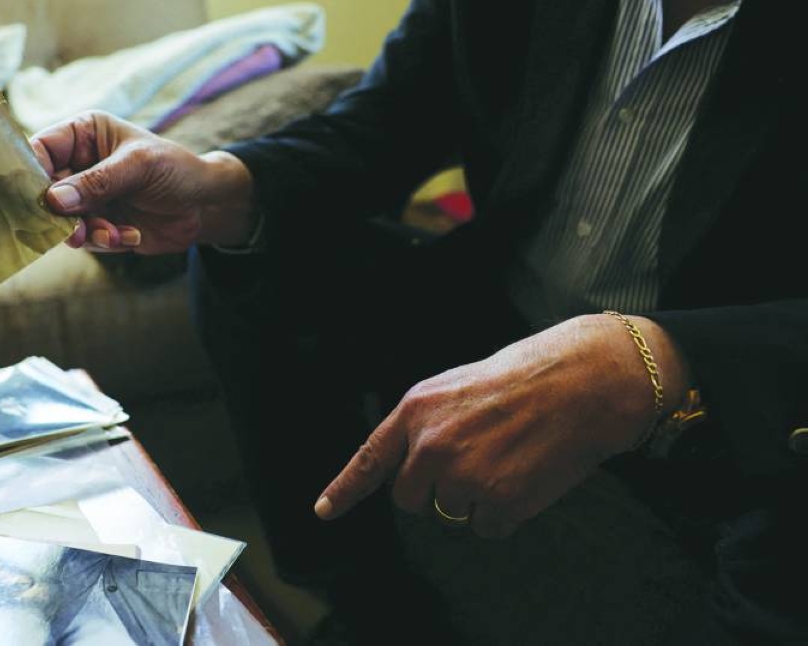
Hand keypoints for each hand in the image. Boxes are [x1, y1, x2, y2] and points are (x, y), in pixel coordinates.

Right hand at [29, 111, 257, 253]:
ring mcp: (86, 195)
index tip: (36, 199)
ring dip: (86, 232)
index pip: (40, 148)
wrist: (205, 205)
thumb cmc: (176, 169)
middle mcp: (78, 164)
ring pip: (61, 220)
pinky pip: (84, 238)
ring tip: (114, 234)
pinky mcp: (96, 222)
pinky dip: (104, 241)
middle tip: (75, 231)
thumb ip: (97, 182)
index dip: (30, 172)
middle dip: (61, 214)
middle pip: (44, 190)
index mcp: (83, 134)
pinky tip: (130, 236)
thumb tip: (53, 200)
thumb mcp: (139, 167)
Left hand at [315, 314, 688, 537]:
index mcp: (416, 410)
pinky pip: (487, 528)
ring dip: (476, 499)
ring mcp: (462, 476)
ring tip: (508, 457)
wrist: (581, 382)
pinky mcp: (497, 503)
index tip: (324, 511)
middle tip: (477, 458)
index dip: (345, 489)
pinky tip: (525, 478)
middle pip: (412, 498)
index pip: (371, 459)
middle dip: (437, 490)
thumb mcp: (457, 386)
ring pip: (452, 514)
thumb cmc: (524, 378)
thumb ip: (426, 424)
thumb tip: (412, 464)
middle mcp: (430, 446)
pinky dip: (506, 514)